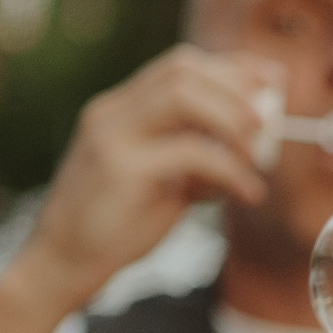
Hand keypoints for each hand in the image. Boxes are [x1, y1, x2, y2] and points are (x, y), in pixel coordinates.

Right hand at [2, 46, 279, 319]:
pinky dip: (229, 169)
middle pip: (184, 69)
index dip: (233, 67)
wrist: (60, 266)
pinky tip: (247, 192)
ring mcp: (112, 135)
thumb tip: (248, 149)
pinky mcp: (120, 167)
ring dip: (232, 118)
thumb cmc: (112, 229)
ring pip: (184, 95)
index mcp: (119, 109)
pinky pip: (190, 151)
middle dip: (236, 87)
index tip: (272, 81)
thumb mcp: (162, 185)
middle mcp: (112, 112)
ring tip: (257, 153)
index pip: (180, 66)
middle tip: (269, 122)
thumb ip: (195, 161)